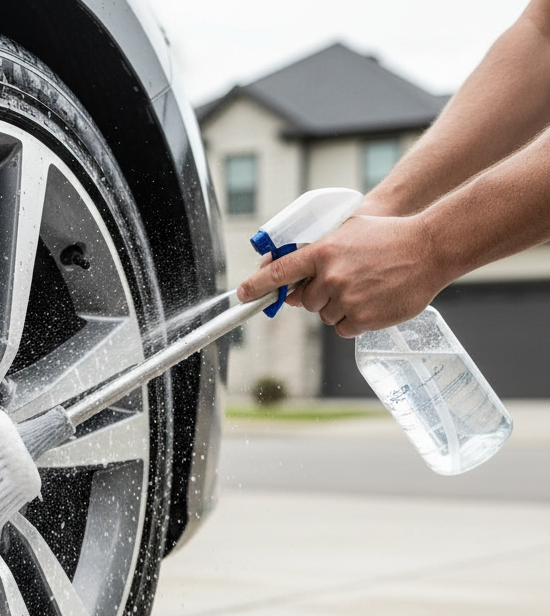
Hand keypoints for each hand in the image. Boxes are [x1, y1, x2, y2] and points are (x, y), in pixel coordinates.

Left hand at [236, 214, 448, 336]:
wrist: (430, 249)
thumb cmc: (388, 237)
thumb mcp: (347, 232)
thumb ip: (316, 253)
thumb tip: (289, 281)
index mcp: (323, 252)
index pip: (279, 272)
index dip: (257, 286)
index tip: (242, 295)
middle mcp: (330, 277)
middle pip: (304, 301)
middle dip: (318, 296)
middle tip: (344, 281)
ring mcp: (346, 299)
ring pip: (324, 316)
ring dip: (337, 307)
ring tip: (365, 287)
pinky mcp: (363, 318)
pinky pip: (342, 328)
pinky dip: (353, 320)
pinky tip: (371, 302)